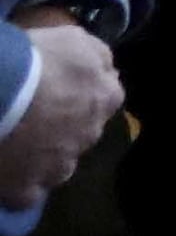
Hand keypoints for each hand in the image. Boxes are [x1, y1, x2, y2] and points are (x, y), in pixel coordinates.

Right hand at [0, 17, 118, 210]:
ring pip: (58, 166)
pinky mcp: (28, 191)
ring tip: (16, 143)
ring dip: (43, 158)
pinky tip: (6, 172)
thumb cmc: (36, 60)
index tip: (57, 90)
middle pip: (81, 133)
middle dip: (63, 127)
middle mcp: (90, 136)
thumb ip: (96, 56)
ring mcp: (59, 167)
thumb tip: (105, 70)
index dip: (81, 94)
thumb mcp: (75, 41)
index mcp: (105, 98)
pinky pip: (27, 194)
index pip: (104, 98)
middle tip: (33, 116)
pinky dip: (19, 185)